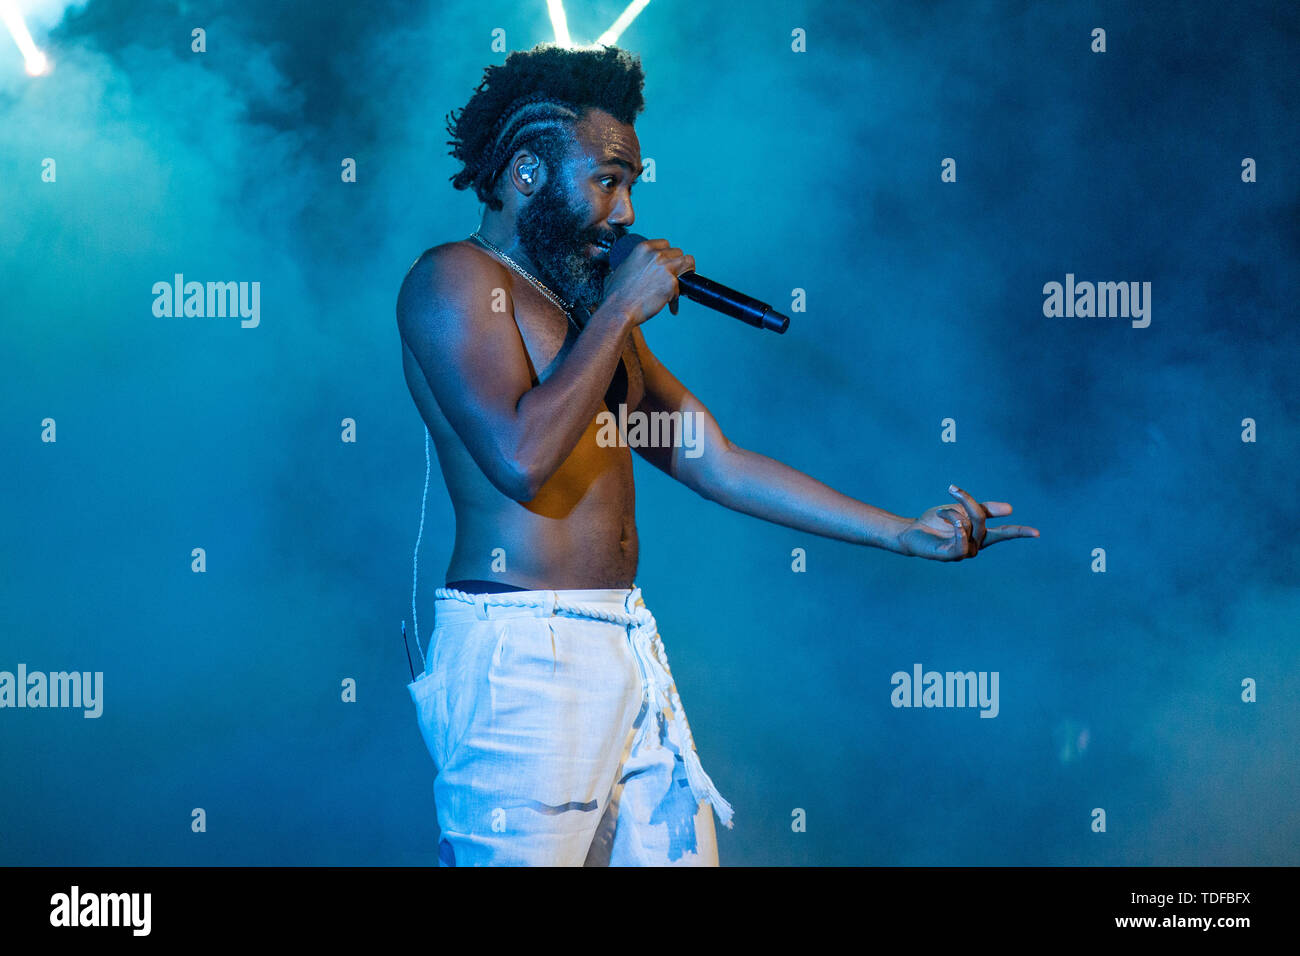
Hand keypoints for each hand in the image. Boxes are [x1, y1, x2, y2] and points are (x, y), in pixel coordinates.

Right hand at [602, 238, 693, 325]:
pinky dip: (676, 300)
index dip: (668, 255)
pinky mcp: (672, 283)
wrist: (618, 309)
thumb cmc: (617, 294)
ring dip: (686, 273)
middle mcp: (656, 255)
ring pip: (688, 262)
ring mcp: (666, 267)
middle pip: (678, 253)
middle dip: (677, 265)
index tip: (667, 264)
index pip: (665, 244)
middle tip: (675, 277)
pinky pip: (683, 288)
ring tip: (681, 286)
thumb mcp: (623, 268)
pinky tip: (669, 306)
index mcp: (643, 248)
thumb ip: (636, 263)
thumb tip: (643, 267)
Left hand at [897, 484, 1039, 560]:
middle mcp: (975, 546)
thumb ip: (984, 509)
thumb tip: (1011, 509)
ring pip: (969, 527)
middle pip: (981, 520)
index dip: (1020, 532)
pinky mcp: (950, 556)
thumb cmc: (937, 522)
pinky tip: (951, 521)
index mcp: (980, 535)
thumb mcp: (961, 510)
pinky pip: (961, 543)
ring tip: (941, 512)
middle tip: (952, 489)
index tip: (1037, 533)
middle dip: (968, 502)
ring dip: (954, 513)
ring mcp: (963, 552)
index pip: (1004, 534)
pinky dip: (958, 528)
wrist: (912, 531)